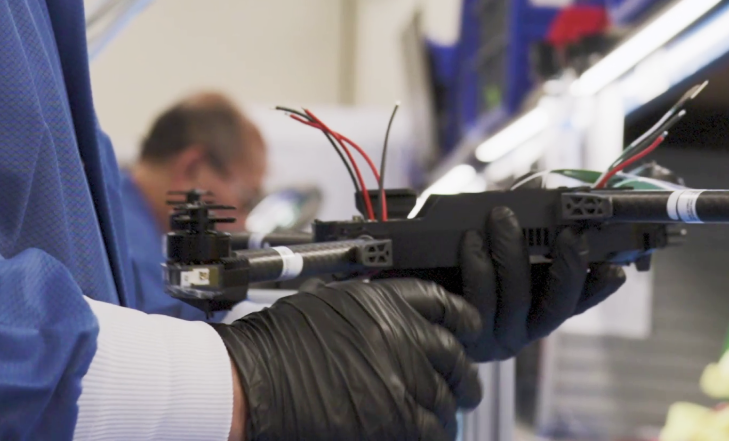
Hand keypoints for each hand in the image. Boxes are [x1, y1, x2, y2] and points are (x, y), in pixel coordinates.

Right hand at [217, 278, 482, 440]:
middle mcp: (401, 334)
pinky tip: (425, 431)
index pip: (442, 303)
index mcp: (382, 301)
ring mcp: (403, 378)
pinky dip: (435, 432)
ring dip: (447, 408)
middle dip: (463, 373)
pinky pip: (436, 429)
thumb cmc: (280, 342)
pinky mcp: (399, 418)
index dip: (461, 318)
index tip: (468, 328)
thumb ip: (368, 311)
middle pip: (455, 355)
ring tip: (442, 416)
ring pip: (449, 398)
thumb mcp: (328, 302)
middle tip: (464, 385)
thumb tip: (391, 325)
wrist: (260, 379)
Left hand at [459, 206, 625, 361]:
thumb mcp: (490, 248)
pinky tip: (471, 241)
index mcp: (535, 311)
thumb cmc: (449, 264)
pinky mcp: (460, 333)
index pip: (576, 302)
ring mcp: (491, 336)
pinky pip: (474, 301)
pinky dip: (477, 267)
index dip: (598, 288)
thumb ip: (518, 230)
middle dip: (565, 267)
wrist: (403, 297)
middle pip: (554, 306)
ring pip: (514, 299)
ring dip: (512, 254)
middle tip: (567, 233)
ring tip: (502, 219)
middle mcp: (520, 329)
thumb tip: (540, 194)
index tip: (617, 268)